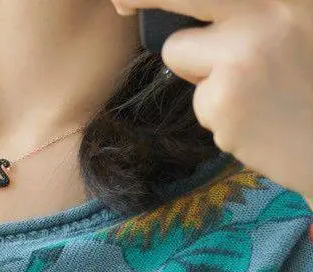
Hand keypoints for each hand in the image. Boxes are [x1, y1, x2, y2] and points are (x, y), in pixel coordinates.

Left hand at [111, 0, 312, 201]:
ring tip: (252, 89)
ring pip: (178, 53)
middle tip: (120, 4)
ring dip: (201, 72)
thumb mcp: (298, 22)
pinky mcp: (223, 98)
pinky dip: (217, 111)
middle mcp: (268, 10)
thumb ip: (253, 12)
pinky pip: (196, 98)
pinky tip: (254, 116)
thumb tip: (187, 9)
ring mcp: (243, 54)